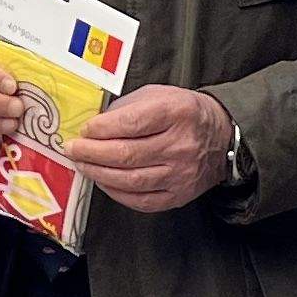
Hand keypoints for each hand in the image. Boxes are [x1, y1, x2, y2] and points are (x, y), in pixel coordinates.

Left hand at [68, 84, 236, 213]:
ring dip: (99, 174)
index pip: (132, 123)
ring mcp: (181, 174)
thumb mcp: (159, 95)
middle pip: (127, 154)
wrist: (222, 137)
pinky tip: (104, 181)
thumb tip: (95, 128)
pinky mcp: (179, 195)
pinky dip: (117, 193)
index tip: (85, 130)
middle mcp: (181, 145)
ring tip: (83, 165)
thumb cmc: (184, 114)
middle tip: (74, 150)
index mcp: (177, 113)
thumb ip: (127, 108)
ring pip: (131, 180)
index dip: (102, 129)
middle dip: (92, 153)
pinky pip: (142, 201)